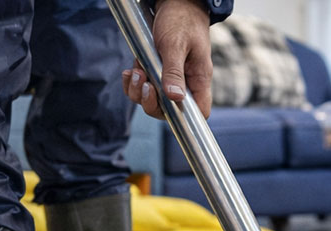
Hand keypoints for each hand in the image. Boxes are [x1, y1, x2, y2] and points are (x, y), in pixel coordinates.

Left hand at [122, 0, 212, 118]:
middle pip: (171, 110)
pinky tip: (131, 71)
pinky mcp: (157, 70)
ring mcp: (170, 77)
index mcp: (198, 78)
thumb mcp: (175, 45)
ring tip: (135, 73)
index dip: (186, 120)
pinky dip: (134, 82)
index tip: (168, 113)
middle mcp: (186, 82)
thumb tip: (175, 98)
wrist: (174, 2)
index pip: (199, 112)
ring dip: (139, 91)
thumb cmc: (180, 20)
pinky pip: (144, 86)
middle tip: (145, 85)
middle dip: (152, 103)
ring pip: (154, 99)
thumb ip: (174, 72)